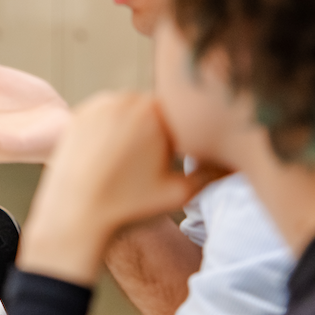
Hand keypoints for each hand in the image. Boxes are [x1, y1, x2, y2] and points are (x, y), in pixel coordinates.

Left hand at [17, 91, 225, 286]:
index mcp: (156, 112)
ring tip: (126, 164)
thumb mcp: (178, 193)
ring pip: (129, 112)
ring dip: (133, 129)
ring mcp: (100, 104)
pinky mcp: (80, 113)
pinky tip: (107, 159)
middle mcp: (128, 99)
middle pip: (155, 110)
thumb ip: (213, 172)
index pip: (181, 113)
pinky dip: (109, 132)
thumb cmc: (128, 206)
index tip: (174, 158)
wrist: (75, 215)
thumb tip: (239, 164)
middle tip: (147, 166)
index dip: (182, 136)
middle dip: (158, 131)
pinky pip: (105, 117)